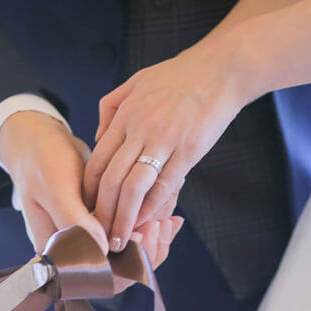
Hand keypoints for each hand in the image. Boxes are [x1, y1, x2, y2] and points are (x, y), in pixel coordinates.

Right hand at [0, 110, 183, 266]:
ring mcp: (88, 242)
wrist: (38, 143)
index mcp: (58, 254)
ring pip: (128, 259)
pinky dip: (149, 230)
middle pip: (118, 274)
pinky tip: (168, 218)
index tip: (141, 236)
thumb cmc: (42, 162)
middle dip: (145, 255)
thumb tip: (104, 248)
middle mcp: (74, 254)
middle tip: (161, 226)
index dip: (125, 266)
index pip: (97, 278)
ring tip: (168, 221)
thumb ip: (75, 221)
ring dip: (151, 243)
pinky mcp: (100, 229)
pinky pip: (129, 239)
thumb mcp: (56, 188)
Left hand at [83, 34, 252, 250]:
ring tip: (120, 240)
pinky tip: (145, 222)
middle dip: (102, 214)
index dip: (89, 194)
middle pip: (110, 181)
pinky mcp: (188, 152)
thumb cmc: (180, 75)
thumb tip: (98, 138)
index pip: (97, 163)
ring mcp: (163, 142)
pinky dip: (151, 208)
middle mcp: (139, 131)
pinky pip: (164, 187)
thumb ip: (112, 108)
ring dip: (123, 219)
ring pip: (132, 188)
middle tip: (99, 237)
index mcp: (125, 117)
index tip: (88, 213)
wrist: (222, 69)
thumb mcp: (136, 81)